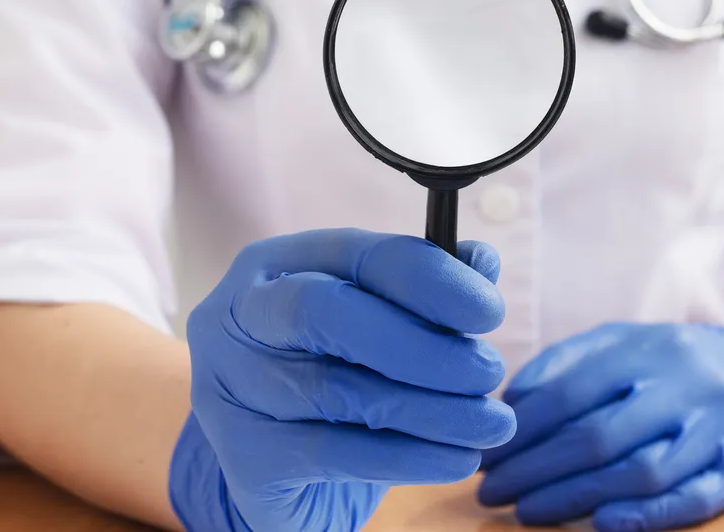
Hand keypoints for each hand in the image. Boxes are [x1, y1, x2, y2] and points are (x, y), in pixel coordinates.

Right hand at [169, 229, 516, 531]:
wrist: (276, 470)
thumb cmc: (335, 377)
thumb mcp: (378, 326)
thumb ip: (427, 293)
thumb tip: (482, 262)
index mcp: (279, 264)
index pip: (358, 254)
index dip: (430, 278)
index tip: (490, 312)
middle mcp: (240, 315)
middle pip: (330, 313)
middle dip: (424, 344)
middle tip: (489, 372)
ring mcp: (231, 385)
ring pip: (339, 390)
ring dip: (434, 410)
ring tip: (492, 424)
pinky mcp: (244, 455)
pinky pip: (336, 453)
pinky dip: (409, 457)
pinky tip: (457, 459)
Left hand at [478, 307, 723, 530]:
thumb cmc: (673, 361)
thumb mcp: (622, 342)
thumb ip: (565, 362)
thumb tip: (508, 401)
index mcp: (648, 349)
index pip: (571, 393)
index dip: (523, 429)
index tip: (487, 455)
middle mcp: (685, 385)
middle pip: (600, 436)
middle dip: (536, 469)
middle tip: (493, 491)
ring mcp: (717, 428)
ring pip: (642, 470)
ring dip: (576, 497)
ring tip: (527, 511)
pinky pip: (692, 498)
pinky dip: (645, 515)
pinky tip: (600, 524)